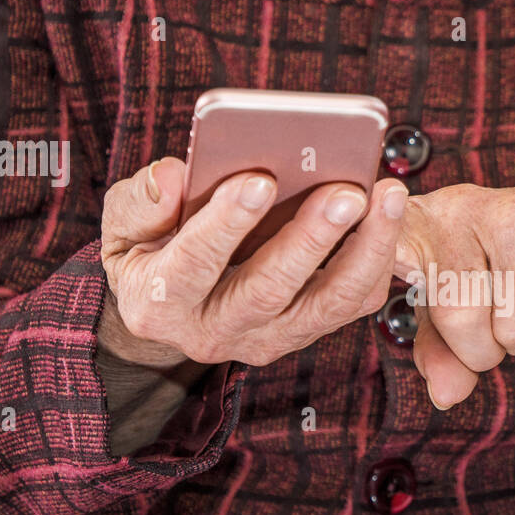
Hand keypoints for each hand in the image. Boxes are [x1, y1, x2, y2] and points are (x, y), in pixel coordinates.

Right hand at [99, 157, 406, 367]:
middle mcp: (214, 333)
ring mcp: (266, 339)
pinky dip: (378, 260)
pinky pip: (352, 303)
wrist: (174, 305)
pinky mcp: (307, 332)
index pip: (191, 265)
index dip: (225, 224)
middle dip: (309, 239)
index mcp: (158, 303)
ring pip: (325, 304)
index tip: (259, 179)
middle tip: (345, 192)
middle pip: (268, 290)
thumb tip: (174, 175)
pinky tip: (391, 215)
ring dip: (363, 250)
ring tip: (385, 196)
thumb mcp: (123, 227)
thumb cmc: (150, 250)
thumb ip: (140, 201)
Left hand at [394, 184, 514, 408]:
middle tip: (497, 326)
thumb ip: (440, 353)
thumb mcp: (458, 311)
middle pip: (461, 318)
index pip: (386, 246)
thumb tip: (443, 395)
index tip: (370, 242)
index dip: (375, 253)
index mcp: (420, 227)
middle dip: (485, 350)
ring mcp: (513, 212)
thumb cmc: (508, 276)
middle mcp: (460, 210)